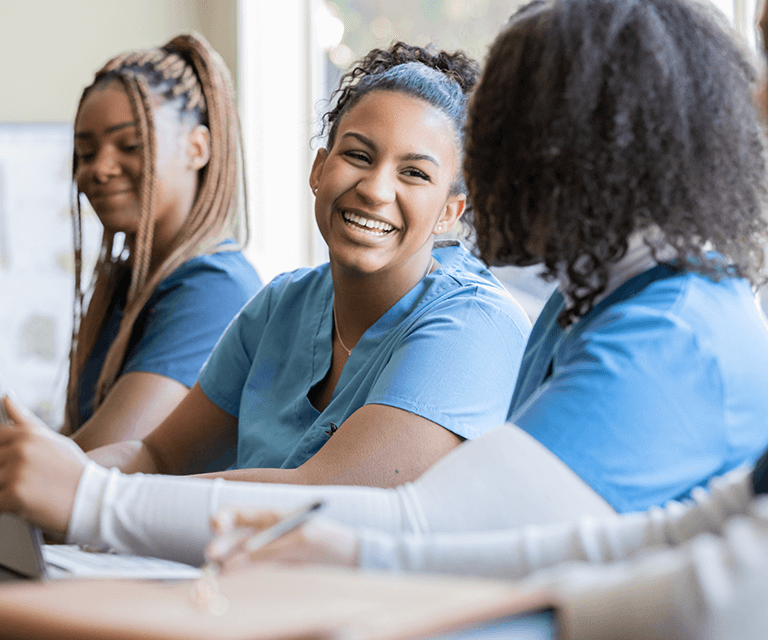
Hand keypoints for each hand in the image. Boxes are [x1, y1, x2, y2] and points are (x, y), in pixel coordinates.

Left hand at [0, 395, 88, 534]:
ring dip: (6, 490)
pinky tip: (27, 505)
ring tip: (31, 493)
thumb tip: (6, 396)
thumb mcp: (53, 439)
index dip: (3, 456)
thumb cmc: (73, 469)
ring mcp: (16, 471)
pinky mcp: (14, 494)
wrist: (93, 498)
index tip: (14, 464)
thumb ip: (25, 420)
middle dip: (5, 475)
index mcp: (26, 434)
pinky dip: (7, 507)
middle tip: (30, 481)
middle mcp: (20, 449)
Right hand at [206, 508, 359, 570]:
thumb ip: (275, 547)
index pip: (237, 513)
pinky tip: (234, 587)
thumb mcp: (306, 539)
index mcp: (271, 517)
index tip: (218, 528)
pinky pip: (250, 577)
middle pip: (231, 540)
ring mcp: (266, 556)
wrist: (351, 561)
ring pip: (236, 562)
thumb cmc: (332, 541)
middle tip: (212, 560)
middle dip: (218, 547)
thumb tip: (243, 557)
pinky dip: (239, 582)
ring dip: (225, 569)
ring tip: (220, 578)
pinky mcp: (271, 574)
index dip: (222, 518)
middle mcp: (263, 535)